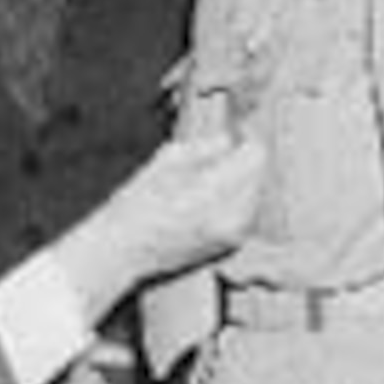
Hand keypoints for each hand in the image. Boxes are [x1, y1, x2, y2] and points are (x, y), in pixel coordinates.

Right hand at [54, 133, 264, 323]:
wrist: (124, 251)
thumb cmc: (137, 205)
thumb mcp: (166, 161)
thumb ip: (205, 147)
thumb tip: (229, 139)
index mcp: (214, 192)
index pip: (255, 156)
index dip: (246, 139)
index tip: (238, 132)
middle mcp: (230, 216)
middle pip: (258, 174)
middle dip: (243, 160)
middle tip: (222, 152)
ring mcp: (232, 235)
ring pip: (255, 194)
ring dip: (241, 180)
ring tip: (212, 176)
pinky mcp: (230, 246)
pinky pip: (246, 213)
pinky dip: (236, 201)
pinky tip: (210, 198)